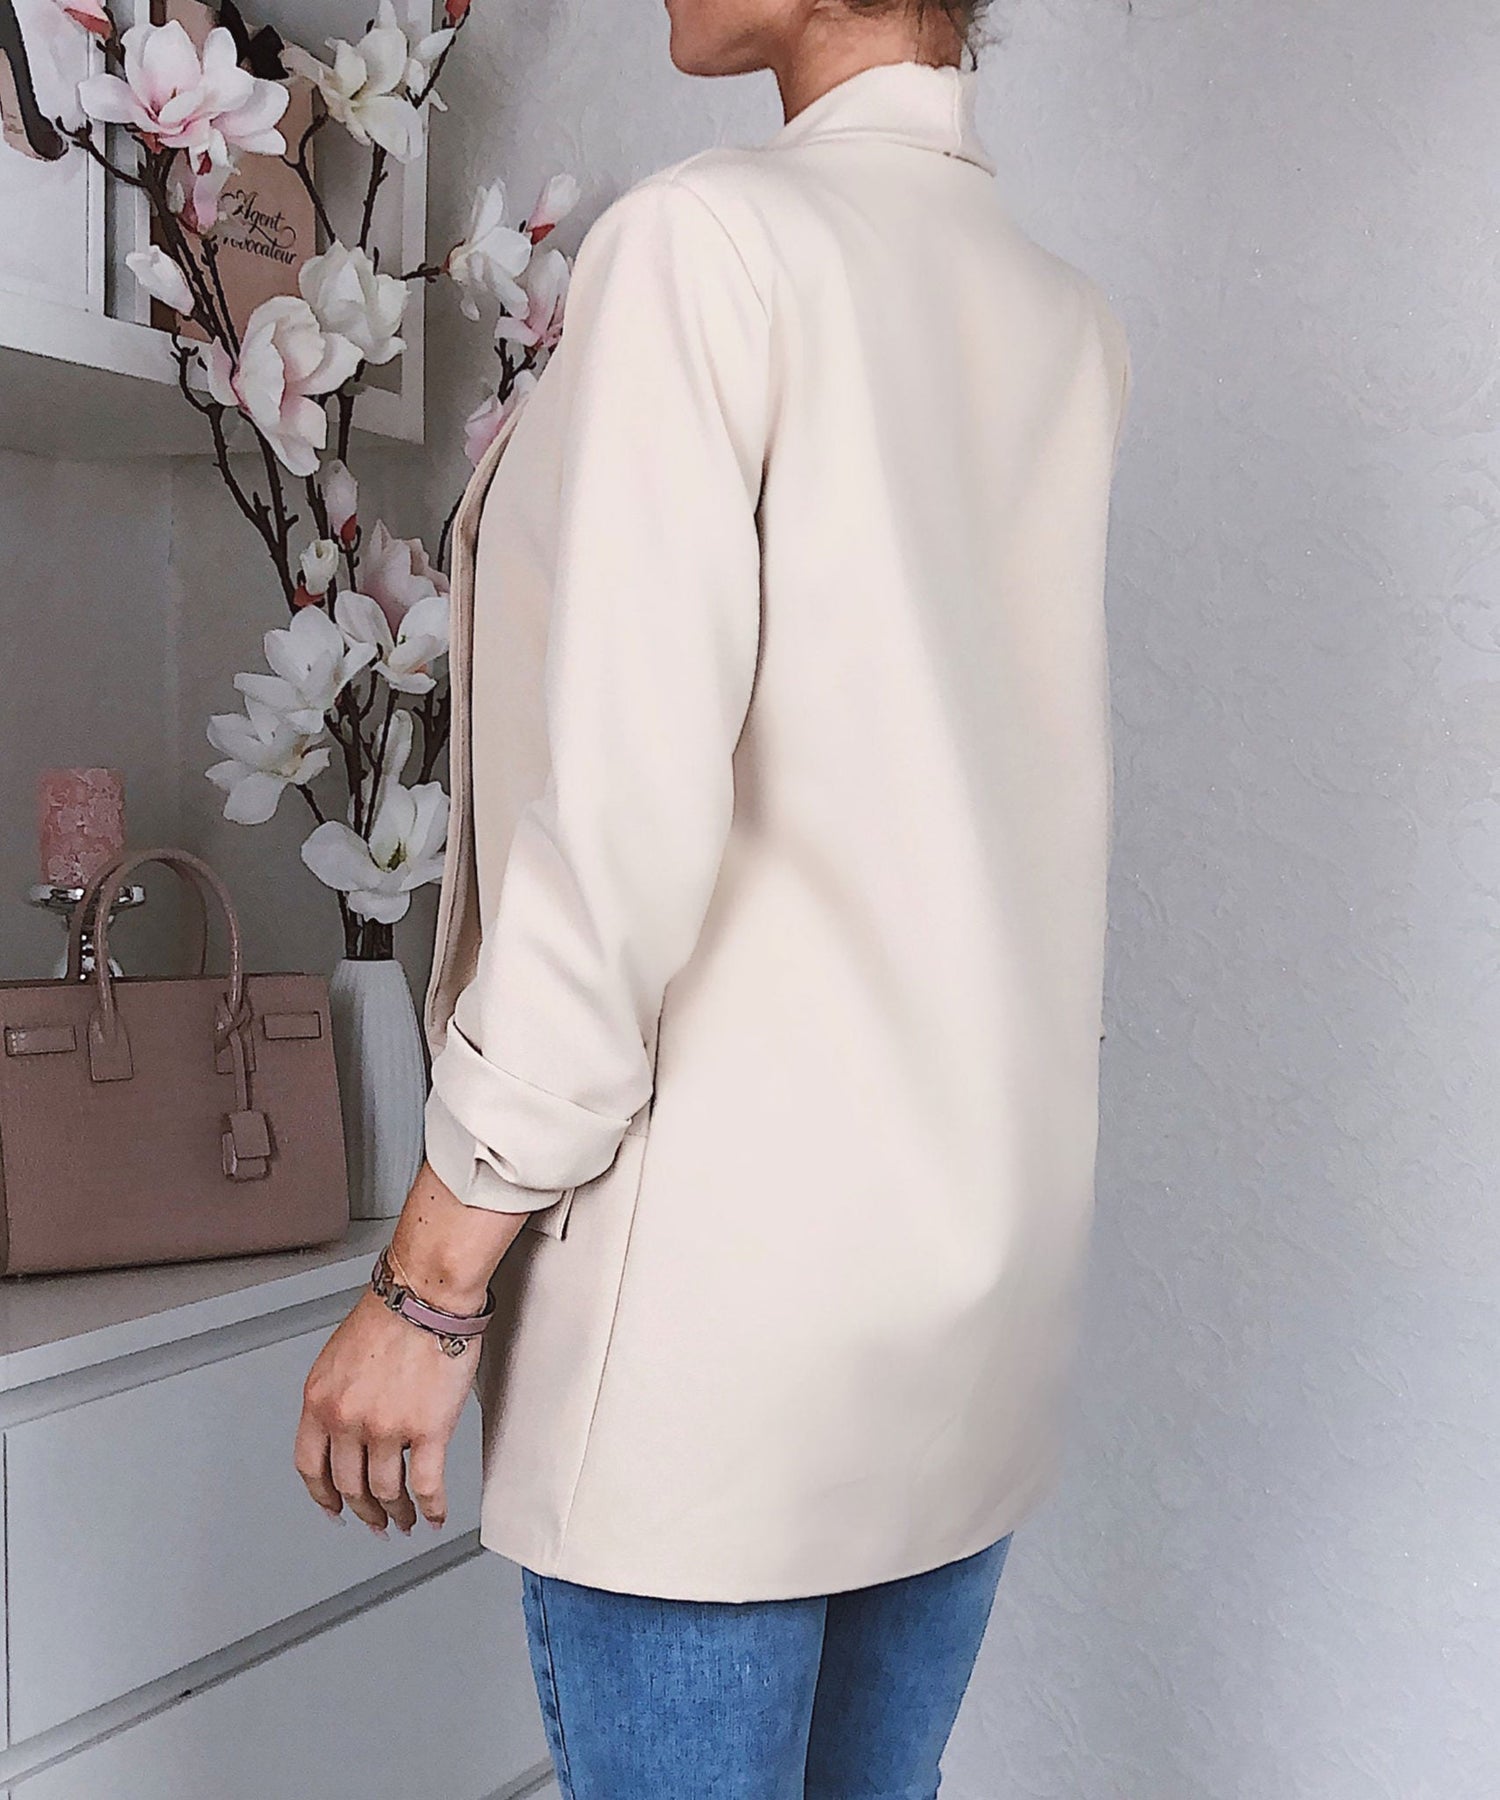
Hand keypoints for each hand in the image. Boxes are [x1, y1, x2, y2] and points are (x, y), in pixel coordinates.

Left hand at [294, 1287, 477, 1535]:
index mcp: (320, 1400)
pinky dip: (430, 1508)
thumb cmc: (393, 1310)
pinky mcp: (428, 1429)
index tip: (332, 1507)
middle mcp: (347, 1419)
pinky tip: (434, 1514)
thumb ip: (338, 1396)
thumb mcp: (340, 1356)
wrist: (427, 1293)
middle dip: (362, 1510)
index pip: (310, 1465)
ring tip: (405, 1520)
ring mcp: (386, 1428)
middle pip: (348, 1484)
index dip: (322, 1495)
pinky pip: (427, 1484)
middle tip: (374, 1521)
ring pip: (386, 1491)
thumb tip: (348, 1430)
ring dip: (396, 1513)